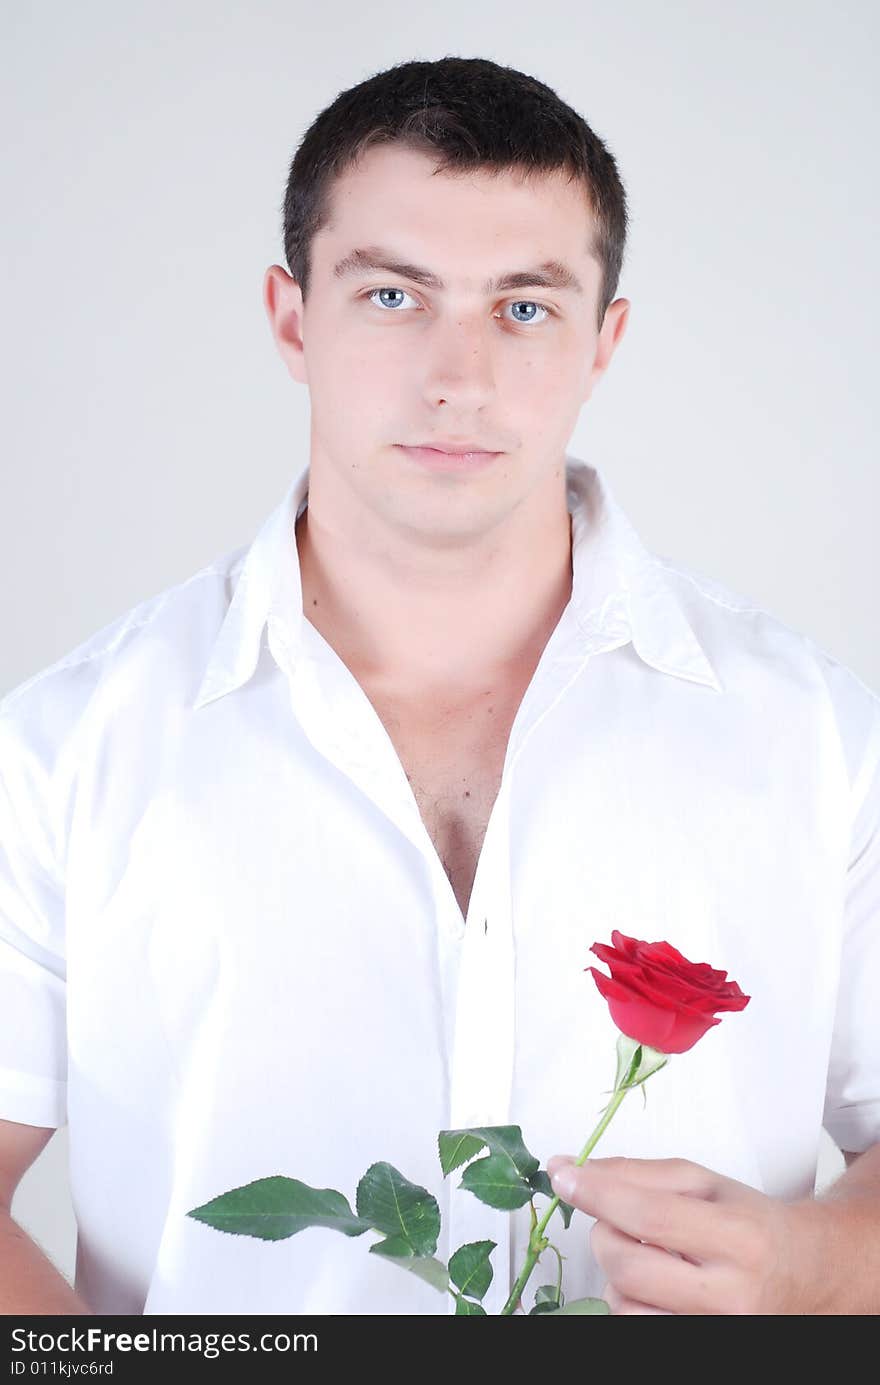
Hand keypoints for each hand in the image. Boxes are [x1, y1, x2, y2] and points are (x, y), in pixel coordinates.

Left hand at [546, 1153, 828, 1314]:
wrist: (807, 1275)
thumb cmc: (752, 1224)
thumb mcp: (705, 1183)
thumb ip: (639, 1174)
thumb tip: (572, 1170)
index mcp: (739, 1236)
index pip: (650, 1216)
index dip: (597, 1194)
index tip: (562, 1176)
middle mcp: (732, 1295)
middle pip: (628, 1267)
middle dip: (604, 1234)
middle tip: (615, 1219)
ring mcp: (718, 1333)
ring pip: (623, 1305)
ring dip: (617, 1274)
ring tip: (648, 1256)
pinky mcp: (704, 1352)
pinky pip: (635, 1328)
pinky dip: (631, 1301)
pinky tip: (655, 1285)